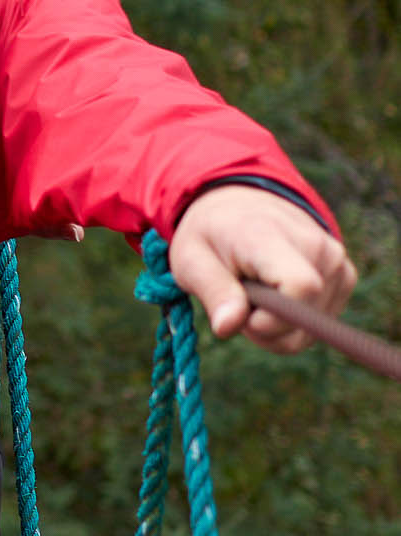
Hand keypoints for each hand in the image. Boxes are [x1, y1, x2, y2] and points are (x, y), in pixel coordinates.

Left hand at [168, 185, 354, 353]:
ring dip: (276, 328)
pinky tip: (274, 297)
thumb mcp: (191, 259)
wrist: (239, 206)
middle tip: (236, 302)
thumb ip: (212, 290)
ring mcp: (336, 261)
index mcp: (273, 236)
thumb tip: (227, 326)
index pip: (301, 287)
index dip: (272, 319)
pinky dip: (292, 324)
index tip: (241, 314)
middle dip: (264, 328)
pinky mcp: (345, 275)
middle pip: (305, 319)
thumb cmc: (212, 235)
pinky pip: (319, 324)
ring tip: (254, 295)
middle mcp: (316, 246)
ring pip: (312, 329)